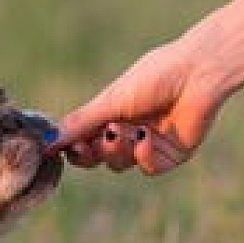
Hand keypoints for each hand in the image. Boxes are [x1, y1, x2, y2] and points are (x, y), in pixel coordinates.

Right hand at [50, 40, 224, 174]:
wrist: (198, 74)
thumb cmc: (154, 77)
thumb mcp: (110, 101)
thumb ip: (79, 123)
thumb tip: (46, 143)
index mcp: (109, 115)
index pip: (81, 141)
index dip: (72, 147)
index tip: (64, 146)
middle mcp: (126, 131)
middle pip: (96, 158)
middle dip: (90, 153)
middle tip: (88, 144)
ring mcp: (147, 145)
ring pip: (118, 164)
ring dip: (117, 148)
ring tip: (125, 128)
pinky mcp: (169, 156)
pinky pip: (147, 168)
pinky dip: (143, 155)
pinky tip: (146, 137)